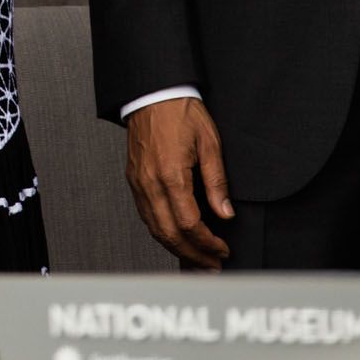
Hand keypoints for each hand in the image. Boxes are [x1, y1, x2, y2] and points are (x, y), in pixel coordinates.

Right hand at [125, 96, 232, 266]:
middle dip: (192, 255)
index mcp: (171, 175)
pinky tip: (176, 237)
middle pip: (169, 234)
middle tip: (211, 266)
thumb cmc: (180, 112)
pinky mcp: (134, 180)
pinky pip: (146, 215)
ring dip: (176, 249)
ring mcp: (139, 183)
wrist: (152, 94)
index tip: (223, 249)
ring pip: (154, 228)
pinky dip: (162, 232)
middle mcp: (150, 183)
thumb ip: (217, 182)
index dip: (208, 243)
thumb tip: (225, 213)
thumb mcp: (210, 143)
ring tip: (196, 259)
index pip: (190, 224)